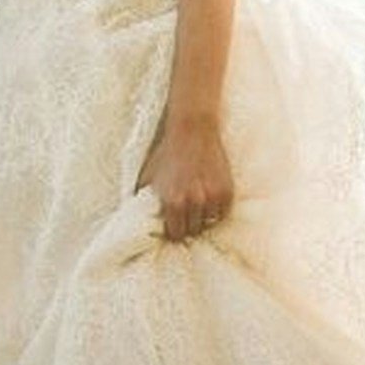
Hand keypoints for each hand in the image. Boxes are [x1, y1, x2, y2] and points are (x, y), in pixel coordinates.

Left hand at [139, 114, 233, 243]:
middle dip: (188, 224)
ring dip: (203, 217)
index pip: (175, 234)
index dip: (174, 231)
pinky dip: (217, 209)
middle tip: (186, 215)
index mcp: (172, 202)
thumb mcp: (148, 176)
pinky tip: (210, 199)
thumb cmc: (167, 153)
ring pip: (209, 222)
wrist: (192, 131)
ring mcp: (212, 197)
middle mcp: (193, 202)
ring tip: (198, 205)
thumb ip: (143, 200)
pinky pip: (223, 212)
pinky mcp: (227, 191)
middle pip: (193, 230)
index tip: (174, 226)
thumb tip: (138, 219)